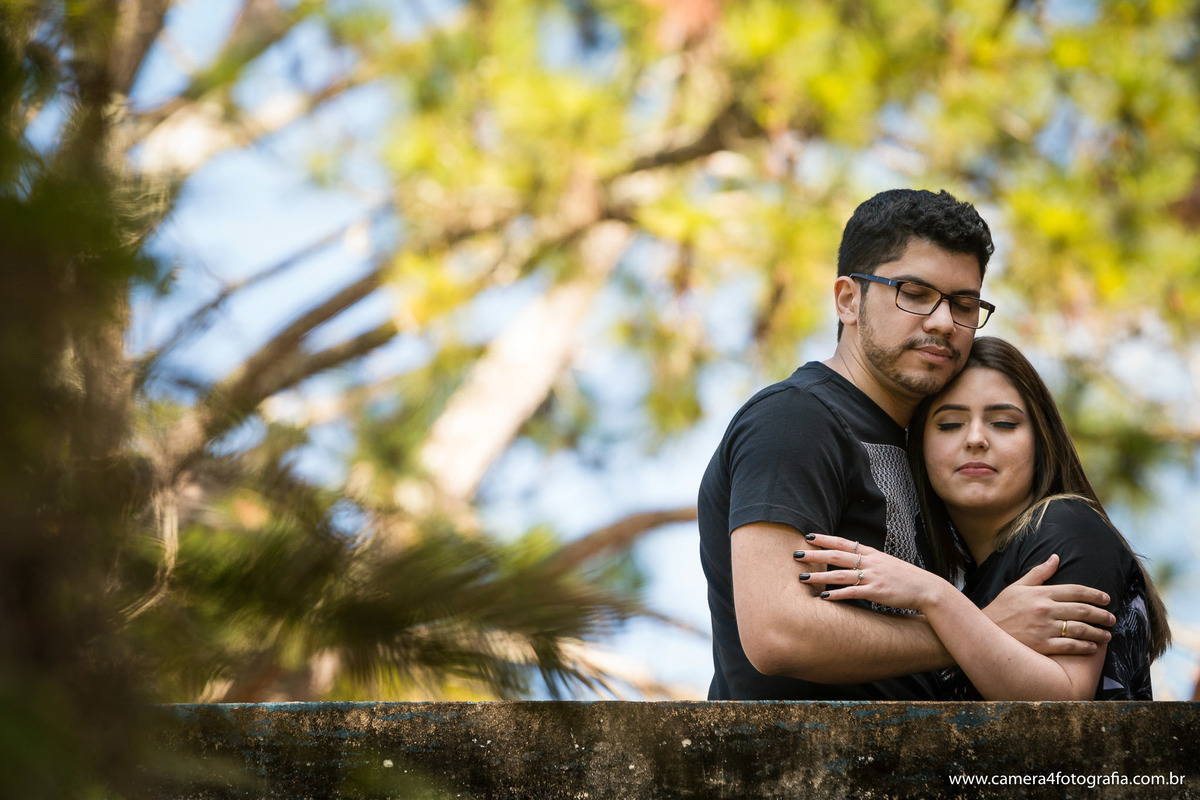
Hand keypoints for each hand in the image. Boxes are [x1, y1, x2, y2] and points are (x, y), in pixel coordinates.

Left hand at [793, 533, 948, 610]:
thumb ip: (868, 560)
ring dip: (820, 576)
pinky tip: (823, 597)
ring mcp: (873, 577)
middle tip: (795, 554)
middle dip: (815, 555)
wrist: (926, 588)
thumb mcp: (885, 562)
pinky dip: (837, 595)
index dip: (825, 539)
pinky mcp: (876, 592)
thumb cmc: (904, 577)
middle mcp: (870, 562)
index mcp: (871, 553)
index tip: (808, 536)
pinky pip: (852, 593)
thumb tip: (851, 559)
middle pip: (837, 555)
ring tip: (802, 578)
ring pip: (840, 574)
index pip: (844, 543)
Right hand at [982, 554, 1114, 655]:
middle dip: (1101, 614)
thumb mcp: (1017, 587)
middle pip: (1082, 610)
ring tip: (1107, 635)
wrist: (983, 633)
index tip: (1106, 599)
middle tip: (1112, 619)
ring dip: (1098, 632)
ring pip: (1080, 629)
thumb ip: (1039, 573)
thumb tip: (1056, 557)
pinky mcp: (1042, 645)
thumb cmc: (1001, 608)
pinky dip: (1085, 647)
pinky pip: (1070, 646)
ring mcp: (1044, 628)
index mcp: (1041, 593)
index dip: (1094, 594)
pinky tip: (1093, 647)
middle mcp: (1045, 609)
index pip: (1075, 591)